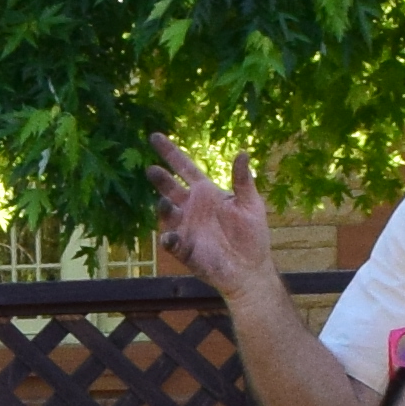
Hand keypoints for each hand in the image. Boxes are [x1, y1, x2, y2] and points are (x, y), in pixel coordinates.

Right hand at [148, 136, 281, 293]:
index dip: (170, 152)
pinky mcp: (184, 249)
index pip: (184, 168)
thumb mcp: (251, 204)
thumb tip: (243, 153)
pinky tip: (170, 237)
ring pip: (168, 213)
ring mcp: (186, 227)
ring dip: (163, 207)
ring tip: (164, 202)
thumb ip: (243, 180)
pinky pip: (172, 242)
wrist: (250, 268)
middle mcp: (191, 207)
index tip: (155, 137)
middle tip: (152, 170)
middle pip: (170, 188)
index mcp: (206, 192)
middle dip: (160, 179)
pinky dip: (169, 238)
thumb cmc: (252, 235)